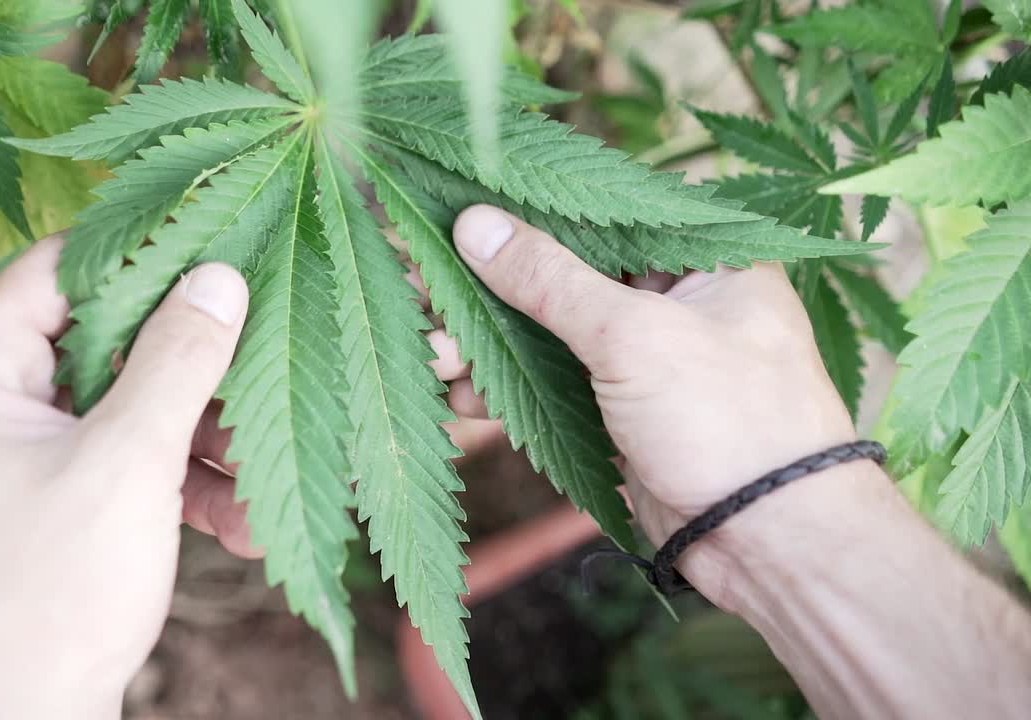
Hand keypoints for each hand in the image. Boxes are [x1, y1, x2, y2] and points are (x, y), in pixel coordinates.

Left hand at [0, 238, 253, 719]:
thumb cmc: (46, 600)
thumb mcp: (127, 465)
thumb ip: (177, 361)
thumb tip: (219, 277)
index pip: (56, 274)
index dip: (145, 261)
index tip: (222, 255)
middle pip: (98, 351)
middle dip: (192, 378)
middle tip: (263, 372)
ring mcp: (0, 464)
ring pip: (114, 416)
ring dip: (197, 445)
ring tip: (266, 476)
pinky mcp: (34, 511)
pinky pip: (107, 470)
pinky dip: (170, 489)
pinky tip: (240, 521)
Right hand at [446, 205, 861, 605]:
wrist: (770, 544)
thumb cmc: (727, 420)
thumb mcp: (633, 335)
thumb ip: (549, 279)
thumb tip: (474, 222)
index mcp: (706, 258)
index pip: (602, 215)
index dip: (525, 215)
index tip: (456, 212)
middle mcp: (678, 299)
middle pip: (564, 277)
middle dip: (489, 290)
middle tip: (420, 289)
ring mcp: (647, 359)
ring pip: (549, 335)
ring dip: (486, 343)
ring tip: (427, 351)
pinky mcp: (622, 412)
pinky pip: (552, 385)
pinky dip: (507, 389)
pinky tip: (454, 394)